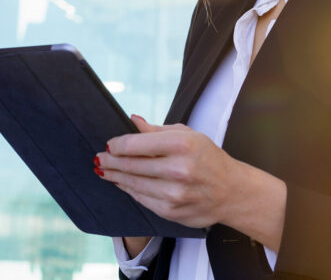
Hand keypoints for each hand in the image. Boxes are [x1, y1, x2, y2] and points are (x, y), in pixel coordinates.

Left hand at [96, 115, 242, 228]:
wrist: (231, 191)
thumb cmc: (208, 158)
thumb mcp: (189, 135)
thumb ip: (157, 130)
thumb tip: (132, 120)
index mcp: (182, 144)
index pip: (135, 145)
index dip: (117, 145)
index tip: (109, 144)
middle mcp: (178, 169)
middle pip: (130, 165)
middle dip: (111, 161)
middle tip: (99, 158)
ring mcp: (174, 193)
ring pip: (133, 184)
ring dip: (115, 177)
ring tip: (105, 170)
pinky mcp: (171, 211)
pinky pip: (141, 199)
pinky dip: (129, 189)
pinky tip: (122, 183)